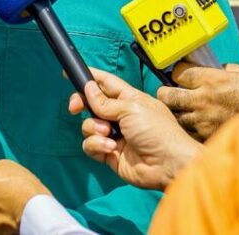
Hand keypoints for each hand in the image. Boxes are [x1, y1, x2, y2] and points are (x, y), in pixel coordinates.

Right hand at [68, 68, 200, 190]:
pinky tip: (110, 148)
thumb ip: (105, 101)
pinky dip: (97, 145)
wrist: (168, 165)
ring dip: (94, 128)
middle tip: (75, 107)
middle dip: (81, 103)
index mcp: (129, 99)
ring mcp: (114, 134)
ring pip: (89, 125)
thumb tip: (88, 88)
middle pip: (91, 104)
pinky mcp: (109, 153)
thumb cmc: (158, 132)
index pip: (105, 83)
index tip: (70, 72)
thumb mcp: (131, 108)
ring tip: (108, 134)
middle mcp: (120, 115)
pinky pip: (91, 145)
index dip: (90, 77)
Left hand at [157, 62, 238, 140]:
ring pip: (174, 115)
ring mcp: (203, 120)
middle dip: (166, 93)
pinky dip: (187, 127)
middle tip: (171, 93)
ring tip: (183, 109)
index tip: (182, 75)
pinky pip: (187, 130)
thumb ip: (226, 69)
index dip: (178, 72)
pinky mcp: (207, 136)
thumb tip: (215, 68)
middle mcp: (203, 99)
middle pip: (166, 95)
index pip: (178, 72)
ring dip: (176, 111)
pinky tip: (194, 124)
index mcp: (212, 80)